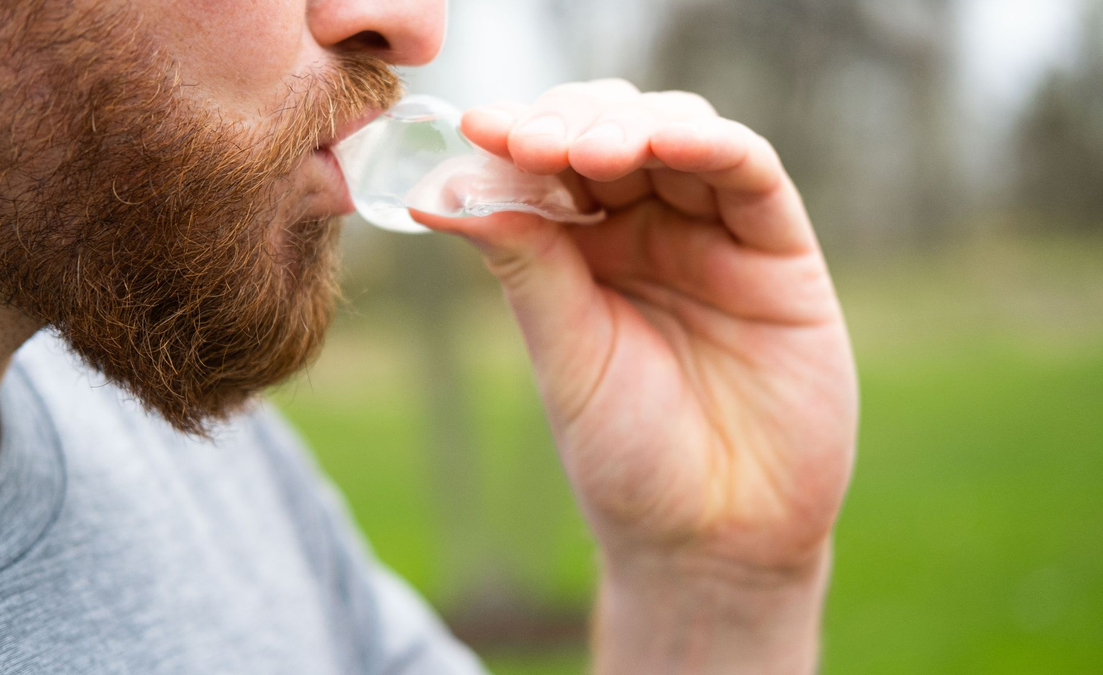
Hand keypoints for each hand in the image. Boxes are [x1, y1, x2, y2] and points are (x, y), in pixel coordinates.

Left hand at [409, 79, 856, 640]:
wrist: (713, 538)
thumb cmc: (629, 455)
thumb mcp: (565, 352)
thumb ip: (524, 263)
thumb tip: (439, 191)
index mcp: (584, 252)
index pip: (553, 163)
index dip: (518, 134)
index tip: (477, 126)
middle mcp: (649, 231)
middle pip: (614, 130)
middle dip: (572, 122)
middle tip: (533, 142)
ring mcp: (715, 236)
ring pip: (680, 134)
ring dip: (633, 124)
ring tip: (587, 149)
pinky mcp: (780, 253)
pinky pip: (751, 176)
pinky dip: (711, 145)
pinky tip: (667, 142)